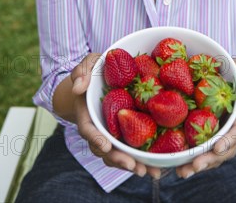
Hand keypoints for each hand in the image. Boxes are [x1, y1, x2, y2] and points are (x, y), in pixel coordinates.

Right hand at [71, 53, 161, 178]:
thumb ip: (82, 72)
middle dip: (117, 159)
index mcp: (87, 113)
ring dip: (132, 165)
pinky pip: (132, 149)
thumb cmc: (96, 70)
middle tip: (132, 165)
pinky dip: (142, 160)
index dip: (96, 138)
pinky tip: (156, 168)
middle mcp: (99, 128)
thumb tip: (79, 87)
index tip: (105, 145)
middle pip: (105, 148)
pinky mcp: (127, 133)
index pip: (88, 129)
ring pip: (118, 154)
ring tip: (147, 172)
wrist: (105, 78)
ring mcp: (112, 133)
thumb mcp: (88, 64)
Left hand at [175, 58, 235, 178]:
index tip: (217, 147)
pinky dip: (191, 160)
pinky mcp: (208, 137)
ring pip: (213, 155)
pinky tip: (178, 167)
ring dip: (199, 165)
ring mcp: (221, 135)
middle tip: (195, 165)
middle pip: (225, 149)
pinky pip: (202, 152)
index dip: (228, 140)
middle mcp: (232, 129)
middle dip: (211, 159)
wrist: (231, 85)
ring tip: (183, 172)